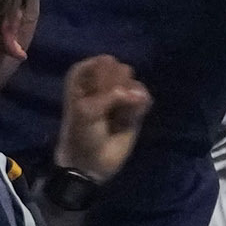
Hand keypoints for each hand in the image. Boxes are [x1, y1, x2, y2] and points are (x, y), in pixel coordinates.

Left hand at [59, 53, 152, 177]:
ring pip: (134, 84)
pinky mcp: (135, 108)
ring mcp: (121, 93)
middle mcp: (103, 80)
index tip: (96, 96)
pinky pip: (144, 97)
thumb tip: (140, 94)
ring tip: (118, 117)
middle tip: (107, 108)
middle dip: (116, 89)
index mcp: (84, 75)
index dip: (102, 80)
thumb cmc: (80, 134)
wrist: (91, 164)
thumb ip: (110, 95)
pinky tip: (129, 120)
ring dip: (129, 101)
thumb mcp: (86, 111)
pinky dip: (139, 108)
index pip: (103, 62)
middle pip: (121, 70)